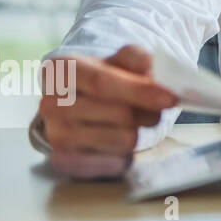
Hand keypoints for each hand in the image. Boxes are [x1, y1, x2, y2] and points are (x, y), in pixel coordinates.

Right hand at [34, 45, 178, 178]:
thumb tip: (160, 75)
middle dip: (147, 112)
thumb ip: (142, 60)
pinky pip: (115, 160)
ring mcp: (55, 134)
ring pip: (121, 139)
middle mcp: (50, 103)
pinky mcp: (66, 160)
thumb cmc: (107, 77)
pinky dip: (128, 149)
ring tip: (134, 119)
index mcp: (61, 70)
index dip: (138, 91)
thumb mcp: (123, 59)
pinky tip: (121, 136)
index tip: (169, 98)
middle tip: (157, 107)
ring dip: (139, 130)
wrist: (81, 102)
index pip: (101, 82)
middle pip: (117, 114)